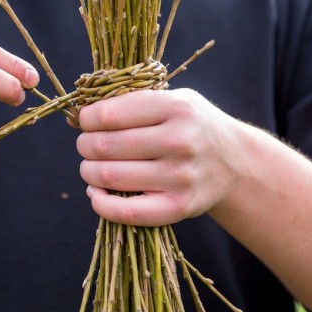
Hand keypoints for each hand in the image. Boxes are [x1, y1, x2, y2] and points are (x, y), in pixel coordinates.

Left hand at [76, 88, 244, 225]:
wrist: (235, 163)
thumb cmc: (191, 125)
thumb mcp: (171, 99)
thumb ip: (129, 102)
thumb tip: (75, 117)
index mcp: (176, 107)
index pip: (109, 114)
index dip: (87, 119)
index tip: (86, 122)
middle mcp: (180, 141)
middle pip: (104, 146)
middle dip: (85, 146)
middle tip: (87, 146)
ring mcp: (180, 177)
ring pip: (110, 177)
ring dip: (89, 172)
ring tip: (92, 168)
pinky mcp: (179, 208)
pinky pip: (126, 212)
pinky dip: (100, 204)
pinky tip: (96, 194)